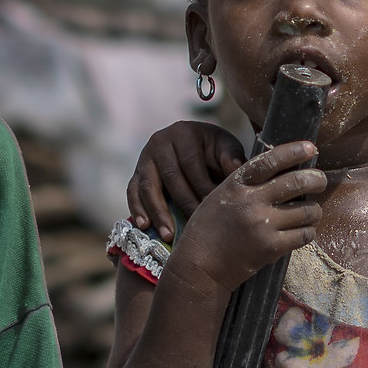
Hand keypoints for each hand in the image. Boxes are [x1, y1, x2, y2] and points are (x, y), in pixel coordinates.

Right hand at [127, 121, 245, 232]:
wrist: (195, 146)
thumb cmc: (214, 150)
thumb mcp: (226, 147)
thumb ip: (231, 158)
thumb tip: (235, 169)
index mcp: (183, 132)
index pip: (191, 163)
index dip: (202, 187)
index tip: (213, 209)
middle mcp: (160, 142)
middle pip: (170, 177)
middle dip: (183, 204)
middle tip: (195, 228)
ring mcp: (145, 158)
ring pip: (148, 186)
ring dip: (158, 212)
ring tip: (168, 235)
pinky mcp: (136, 173)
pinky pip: (132, 192)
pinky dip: (137, 209)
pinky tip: (145, 226)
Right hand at [162, 141, 323, 295]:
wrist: (200, 266)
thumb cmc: (209, 229)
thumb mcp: (220, 196)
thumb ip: (247, 184)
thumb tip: (282, 170)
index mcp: (236, 185)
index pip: (270, 161)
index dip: (294, 151)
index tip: (311, 148)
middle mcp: (251, 202)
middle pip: (297, 182)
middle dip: (316, 179)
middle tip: (320, 181)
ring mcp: (263, 226)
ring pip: (307, 211)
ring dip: (315, 210)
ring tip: (311, 211)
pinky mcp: (272, 248)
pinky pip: (304, 234)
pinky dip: (308, 231)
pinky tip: (303, 230)